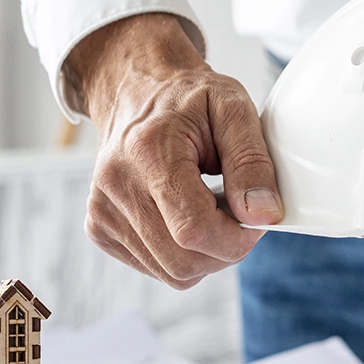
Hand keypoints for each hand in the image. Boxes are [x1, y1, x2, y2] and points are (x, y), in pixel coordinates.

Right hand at [65, 13, 282, 288]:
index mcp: (147, 151)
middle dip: (227, 249)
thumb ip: (253, 161)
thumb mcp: (234, 109)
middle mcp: (115, 185)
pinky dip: (184, 253)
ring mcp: (102, 211)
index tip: (257, 216)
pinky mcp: (100, 228)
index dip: (237, 236)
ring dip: (208, 253)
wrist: (138, 91)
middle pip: (184, 260)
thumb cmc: (189, 98)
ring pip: (173, 272)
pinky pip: (157, 267)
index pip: (194, 229)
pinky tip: (189, 216)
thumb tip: (264, 215)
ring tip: (215, 208)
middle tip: (243, 212)